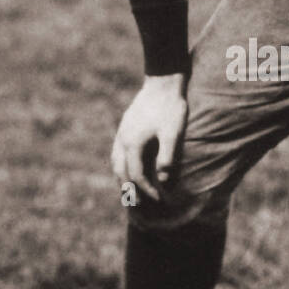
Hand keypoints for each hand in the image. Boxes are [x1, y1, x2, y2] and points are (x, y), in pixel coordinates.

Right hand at [111, 73, 187, 201]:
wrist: (163, 82)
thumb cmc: (171, 107)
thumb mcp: (173, 132)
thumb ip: (168, 156)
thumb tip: (163, 180)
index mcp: (133, 144)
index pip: (136, 175)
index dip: (146, 190)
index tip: (159, 200)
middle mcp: (123, 140)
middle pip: (120, 172)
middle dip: (129, 190)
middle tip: (138, 206)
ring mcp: (121, 134)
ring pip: (116, 163)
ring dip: (121, 180)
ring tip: (129, 193)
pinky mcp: (125, 128)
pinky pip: (117, 153)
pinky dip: (121, 166)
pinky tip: (129, 169)